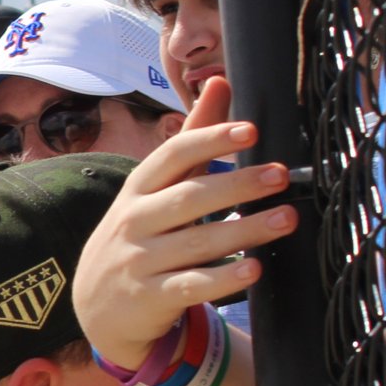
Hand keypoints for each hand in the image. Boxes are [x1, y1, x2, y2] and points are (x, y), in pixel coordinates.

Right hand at [71, 78, 294, 369]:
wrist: (98, 305)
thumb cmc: (139, 235)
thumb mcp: (154, 188)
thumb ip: (191, 139)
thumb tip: (221, 80)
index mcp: (138, 188)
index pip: (172, 156)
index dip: (210, 141)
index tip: (250, 132)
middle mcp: (135, 220)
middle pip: (189, 197)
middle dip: (237, 184)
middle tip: (282, 175)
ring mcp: (140, 260)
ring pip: (197, 242)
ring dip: (245, 230)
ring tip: (287, 218)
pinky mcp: (151, 297)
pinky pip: (191, 285)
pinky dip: (223, 279)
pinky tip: (253, 269)